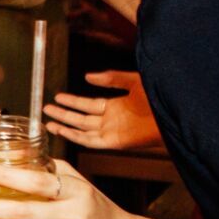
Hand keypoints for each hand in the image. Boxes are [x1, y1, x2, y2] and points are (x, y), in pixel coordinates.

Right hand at [43, 71, 162, 150]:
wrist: (173, 113)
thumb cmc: (160, 97)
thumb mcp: (133, 81)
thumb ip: (110, 78)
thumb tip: (87, 77)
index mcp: (115, 106)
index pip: (87, 105)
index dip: (72, 101)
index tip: (57, 97)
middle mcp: (111, 120)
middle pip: (80, 118)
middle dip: (63, 113)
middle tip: (45, 108)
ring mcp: (111, 131)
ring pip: (81, 130)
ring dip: (64, 126)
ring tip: (47, 122)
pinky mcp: (114, 142)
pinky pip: (90, 141)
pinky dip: (75, 137)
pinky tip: (63, 131)